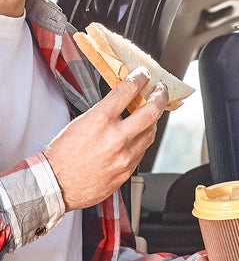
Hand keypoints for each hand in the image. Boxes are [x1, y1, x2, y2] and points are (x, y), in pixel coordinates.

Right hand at [44, 70, 167, 211]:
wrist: (54, 185)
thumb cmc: (61, 155)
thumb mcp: (79, 123)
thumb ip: (104, 113)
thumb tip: (122, 102)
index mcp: (100, 121)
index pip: (128, 91)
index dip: (139, 79)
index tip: (144, 75)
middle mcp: (116, 138)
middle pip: (152, 111)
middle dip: (161, 96)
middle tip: (162, 90)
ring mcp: (125, 156)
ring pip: (152, 133)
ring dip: (154, 120)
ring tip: (152, 113)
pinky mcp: (128, 171)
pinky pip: (143, 151)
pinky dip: (143, 140)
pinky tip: (139, 135)